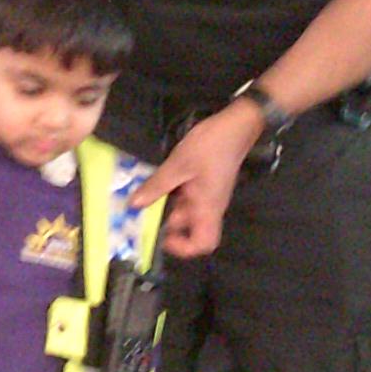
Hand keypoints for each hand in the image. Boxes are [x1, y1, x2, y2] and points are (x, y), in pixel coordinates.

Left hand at [130, 102, 261, 257]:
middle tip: (140, 214)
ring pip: (184, 210)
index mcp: (207, 208)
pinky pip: (186, 196)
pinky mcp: (204, 183)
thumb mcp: (179, 165)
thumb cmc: (212, 146)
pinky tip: (155, 182)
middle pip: (188, 228)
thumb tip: (133, 205)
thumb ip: (157, 186)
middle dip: (165, 224)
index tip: (161, 237)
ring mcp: (207, 194)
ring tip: (142, 197)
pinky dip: (170, 193)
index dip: (183, 247)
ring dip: (165, 206)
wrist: (236, 124)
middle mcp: (209, 206)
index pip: (203, 243)